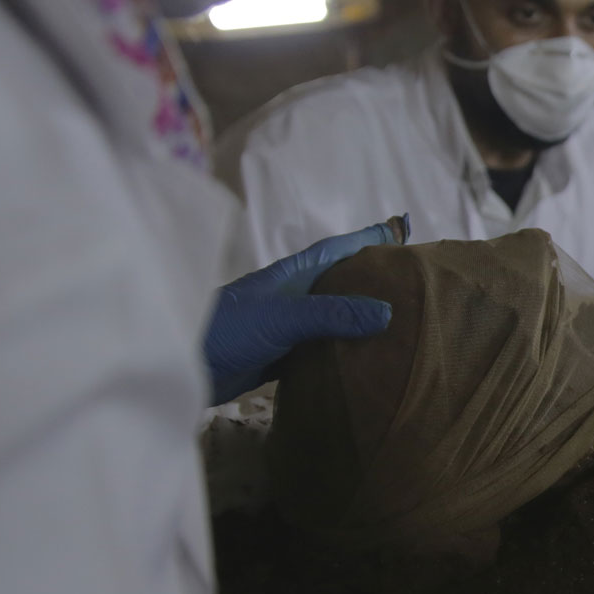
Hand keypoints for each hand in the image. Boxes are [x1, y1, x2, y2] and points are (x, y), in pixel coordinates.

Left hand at [203, 217, 407, 404]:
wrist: (183, 366)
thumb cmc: (228, 330)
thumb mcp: (283, 316)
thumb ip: (332, 313)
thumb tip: (386, 311)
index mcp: (293, 275)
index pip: (338, 249)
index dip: (368, 237)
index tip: (400, 228)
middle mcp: (294, 297)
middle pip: (340, 281)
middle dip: (371, 276)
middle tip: (409, 278)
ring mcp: (287, 327)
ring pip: (333, 317)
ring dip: (360, 318)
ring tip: (398, 321)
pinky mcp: (281, 356)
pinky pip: (322, 349)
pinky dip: (344, 351)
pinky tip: (364, 360)